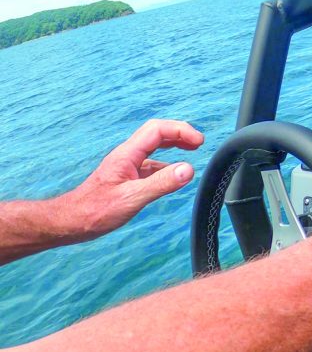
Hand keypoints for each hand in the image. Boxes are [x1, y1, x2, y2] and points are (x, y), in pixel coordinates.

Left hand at [70, 119, 203, 239]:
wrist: (72, 222)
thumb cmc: (96, 211)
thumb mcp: (132, 198)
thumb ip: (161, 183)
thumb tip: (188, 169)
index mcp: (127, 154)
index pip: (157, 130)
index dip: (180, 130)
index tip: (199, 142)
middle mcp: (127, 156)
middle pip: (156, 133)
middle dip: (179, 133)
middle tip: (199, 143)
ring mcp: (127, 166)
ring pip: (154, 147)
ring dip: (174, 144)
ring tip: (192, 150)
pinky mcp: (127, 177)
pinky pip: (151, 163)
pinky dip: (167, 163)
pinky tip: (174, 174)